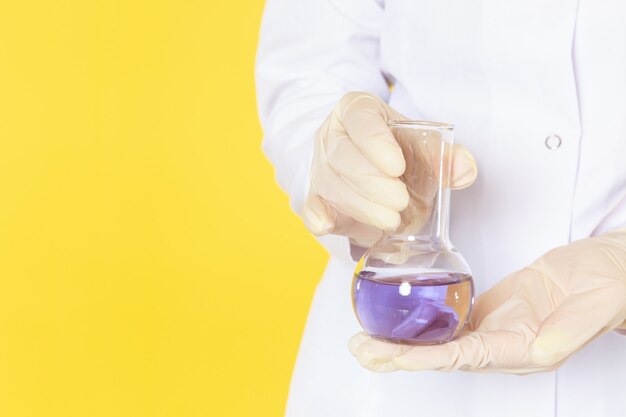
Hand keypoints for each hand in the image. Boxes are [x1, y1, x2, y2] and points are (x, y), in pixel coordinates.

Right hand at [302, 92, 476, 246]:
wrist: (369, 161)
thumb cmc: (395, 149)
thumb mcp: (420, 144)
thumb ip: (443, 156)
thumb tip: (465, 170)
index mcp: (356, 110)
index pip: (359, 118)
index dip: (376, 142)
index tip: (397, 166)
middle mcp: (331, 136)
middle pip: (342, 156)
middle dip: (371, 182)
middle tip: (400, 201)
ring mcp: (320, 167)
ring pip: (331, 185)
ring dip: (361, 206)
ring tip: (391, 220)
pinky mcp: (315, 196)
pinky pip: (310, 207)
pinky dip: (317, 217)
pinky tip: (328, 224)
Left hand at [349, 228, 625, 373]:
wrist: (609, 270)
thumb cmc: (607, 289)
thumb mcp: (592, 308)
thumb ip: (565, 333)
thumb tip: (537, 351)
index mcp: (521, 350)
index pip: (460, 358)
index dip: (421, 358)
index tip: (387, 356)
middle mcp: (500, 344)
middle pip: (438, 354)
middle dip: (396, 354)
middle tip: (359, 348)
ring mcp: (493, 327)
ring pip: (439, 339)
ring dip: (401, 340)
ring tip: (366, 336)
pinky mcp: (489, 308)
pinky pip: (449, 318)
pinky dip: (421, 320)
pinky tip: (399, 317)